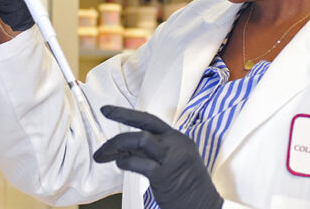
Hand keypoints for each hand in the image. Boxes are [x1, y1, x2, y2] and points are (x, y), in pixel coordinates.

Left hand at [93, 105, 222, 208]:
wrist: (205, 206)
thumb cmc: (188, 187)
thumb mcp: (173, 161)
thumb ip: (151, 152)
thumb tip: (125, 148)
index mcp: (178, 138)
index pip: (149, 120)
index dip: (127, 113)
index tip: (110, 110)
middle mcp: (176, 143)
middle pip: (143, 124)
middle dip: (121, 115)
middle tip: (105, 112)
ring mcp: (170, 157)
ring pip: (139, 140)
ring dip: (117, 144)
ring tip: (105, 152)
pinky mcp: (163, 174)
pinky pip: (137, 163)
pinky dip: (124, 162)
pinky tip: (121, 164)